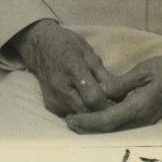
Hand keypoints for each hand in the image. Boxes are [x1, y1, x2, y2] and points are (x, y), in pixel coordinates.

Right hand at [10, 19, 130, 116]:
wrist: (41, 47)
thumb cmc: (68, 45)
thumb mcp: (88, 52)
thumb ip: (102, 73)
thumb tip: (118, 92)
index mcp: (72, 69)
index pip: (93, 97)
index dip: (108, 103)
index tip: (120, 102)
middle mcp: (60, 87)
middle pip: (86, 111)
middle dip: (102, 111)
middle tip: (115, 106)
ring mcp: (53, 99)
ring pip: (79, 115)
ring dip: (92, 113)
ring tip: (103, 104)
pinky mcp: (50, 106)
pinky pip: (70, 114)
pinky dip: (81, 112)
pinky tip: (87, 103)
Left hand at [65, 54, 161, 133]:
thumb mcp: (144, 70)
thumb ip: (122, 82)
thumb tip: (102, 91)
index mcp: (140, 107)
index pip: (108, 120)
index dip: (88, 122)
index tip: (71, 120)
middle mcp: (141, 118)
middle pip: (109, 128)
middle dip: (88, 126)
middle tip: (68, 121)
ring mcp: (143, 119)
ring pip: (114, 126)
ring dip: (95, 124)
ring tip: (77, 117)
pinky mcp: (143, 116)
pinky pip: (121, 121)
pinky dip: (106, 119)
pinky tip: (96, 111)